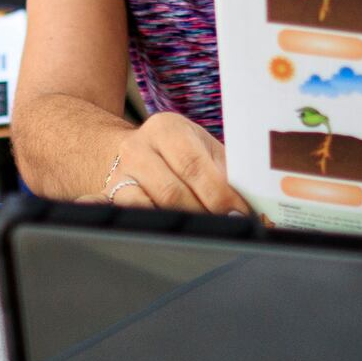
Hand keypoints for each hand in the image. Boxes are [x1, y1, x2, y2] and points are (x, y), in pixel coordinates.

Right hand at [90, 114, 250, 215]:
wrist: (135, 150)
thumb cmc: (180, 153)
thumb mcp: (204, 149)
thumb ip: (226, 170)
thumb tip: (253, 200)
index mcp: (167, 129)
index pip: (193, 164)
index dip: (218, 193)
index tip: (238, 213)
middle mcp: (138, 148)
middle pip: (171, 190)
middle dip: (203, 213)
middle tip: (225, 227)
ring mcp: (119, 174)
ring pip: (145, 206)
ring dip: (176, 223)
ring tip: (200, 232)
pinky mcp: (108, 196)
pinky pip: (119, 213)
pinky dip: (140, 223)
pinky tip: (160, 231)